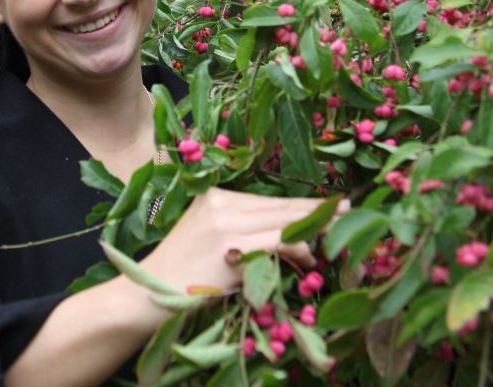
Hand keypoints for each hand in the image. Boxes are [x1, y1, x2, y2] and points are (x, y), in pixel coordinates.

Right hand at [139, 187, 349, 294]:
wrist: (144, 295)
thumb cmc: (180, 274)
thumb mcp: (207, 238)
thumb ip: (239, 229)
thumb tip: (283, 230)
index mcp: (214, 196)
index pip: (269, 200)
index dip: (302, 204)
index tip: (330, 203)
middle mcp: (221, 204)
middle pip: (280, 207)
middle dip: (316, 211)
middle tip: (348, 208)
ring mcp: (225, 225)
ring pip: (283, 223)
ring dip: (312, 232)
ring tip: (333, 238)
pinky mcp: (231, 249)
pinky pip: (277, 245)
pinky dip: (298, 251)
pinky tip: (309, 261)